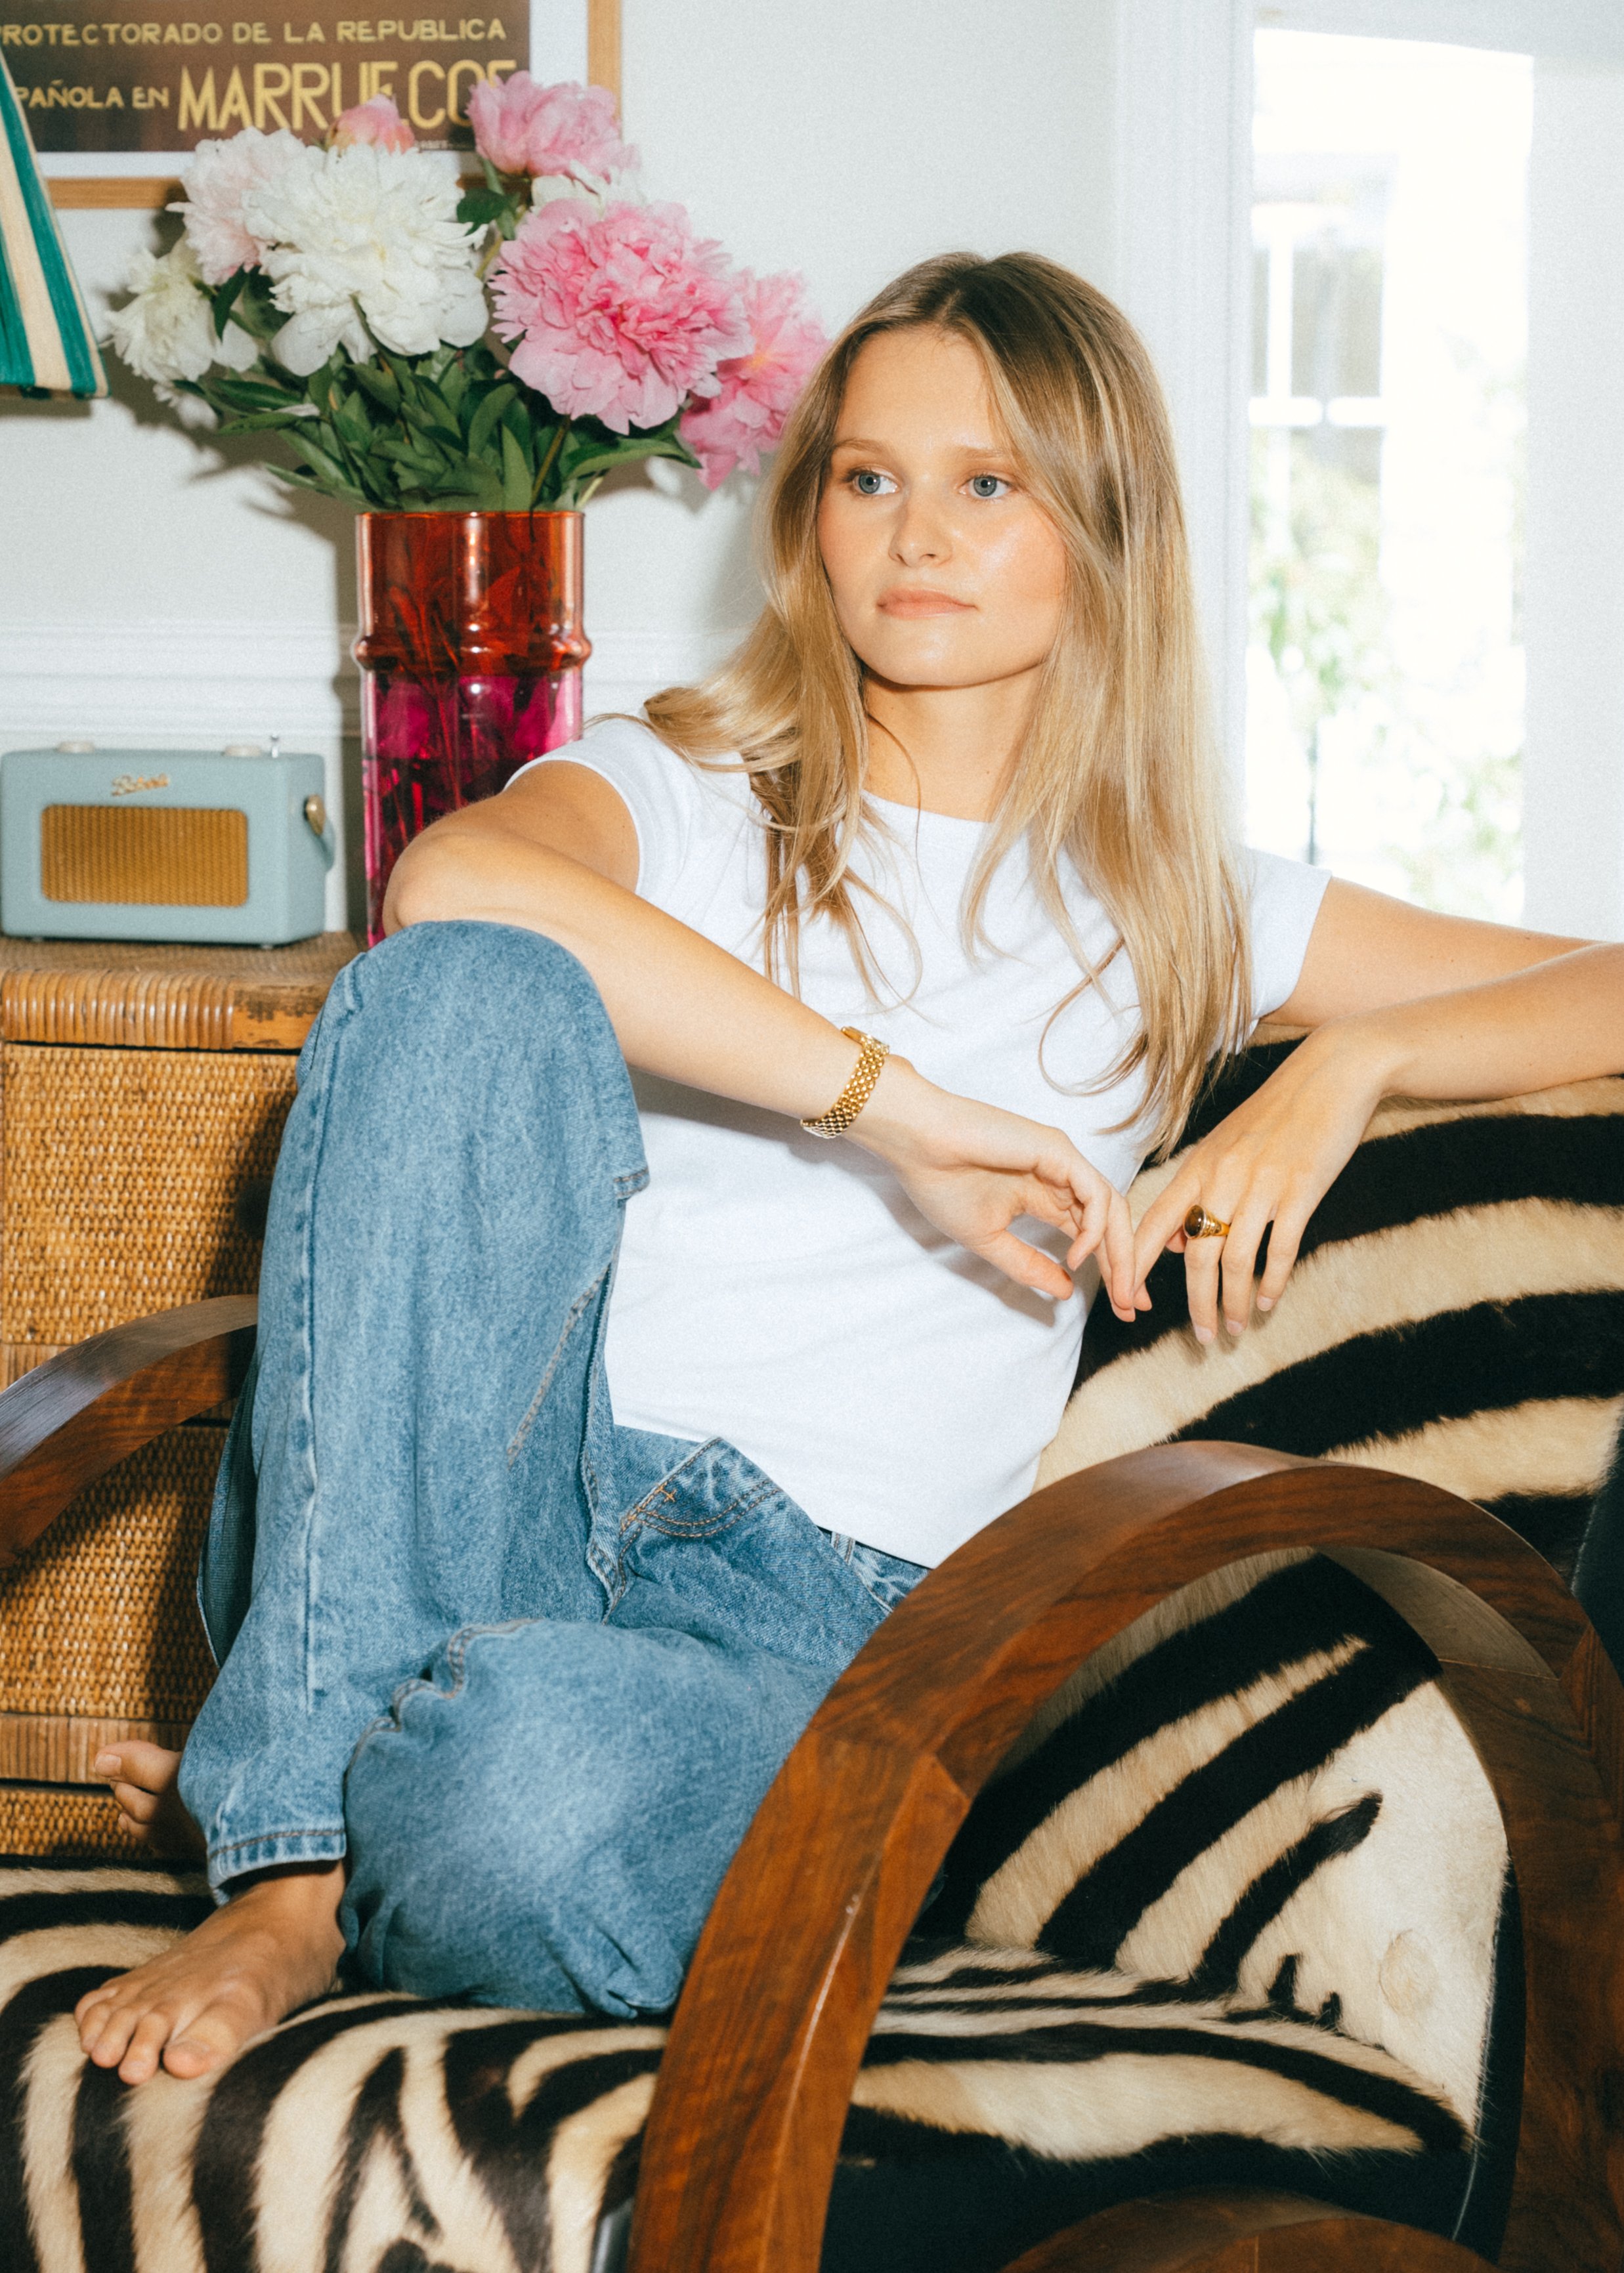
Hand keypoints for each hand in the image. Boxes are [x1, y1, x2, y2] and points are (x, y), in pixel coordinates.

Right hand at [852, 1059, 1138, 1314]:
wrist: (918, 1145)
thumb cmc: (942, 1184)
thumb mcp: (990, 1240)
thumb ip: (1028, 1265)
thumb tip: (1066, 1291)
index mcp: (1045, 1197)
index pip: (1091, 1236)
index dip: (1110, 1271)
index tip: (1122, 1308)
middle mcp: (1061, 1178)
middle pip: (1112, 1224)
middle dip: (1126, 1267)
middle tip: (1133, 1307)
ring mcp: (1063, 1162)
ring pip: (1113, 1208)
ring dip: (1121, 1252)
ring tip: (1119, 1289)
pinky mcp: (1059, 1151)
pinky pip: (1094, 1192)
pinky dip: (1095, 1227)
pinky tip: (1077, 1254)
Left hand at [1131, 1023, 1392, 1340]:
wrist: (1331, 1074)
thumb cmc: (1276, 1114)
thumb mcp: (1224, 1146)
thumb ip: (1197, 1192)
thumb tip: (1173, 1243)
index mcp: (1198, 1168)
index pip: (1152, 1226)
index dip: (1134, 1269)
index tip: (1127, 1305)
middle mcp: (1223, 1178)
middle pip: (1195, 1255)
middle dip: (1196, 1303)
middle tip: (1202, 1337)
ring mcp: (1261, 1184)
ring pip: (1236, 1260)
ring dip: (1234, 1301)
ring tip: (1236, 1327)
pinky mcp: (1300, 1189)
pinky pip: (1279, 1248)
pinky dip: (1272, 1281)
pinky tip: (1269, 1301)